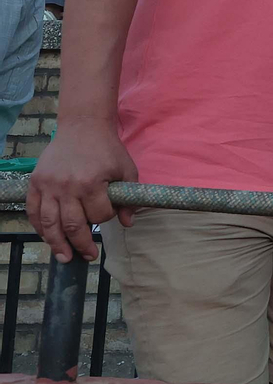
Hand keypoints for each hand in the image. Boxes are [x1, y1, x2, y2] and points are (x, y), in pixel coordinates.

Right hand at [26, 122, 139, 262]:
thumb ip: (129, 198)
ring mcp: (48, 185)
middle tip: (88, 256)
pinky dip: (39, 227)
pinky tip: (47, 237)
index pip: (98, 215)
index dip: (106, 219)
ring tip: (64, 257)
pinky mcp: (36, 182)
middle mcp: (67, 187)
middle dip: (81, 244)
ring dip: (56, 243)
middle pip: (72, 225)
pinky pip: (33, 211)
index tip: (110, 215)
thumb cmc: (107, 149)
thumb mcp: (126, 170)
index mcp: (91, 183)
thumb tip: (128, 223)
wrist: (82, 127)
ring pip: (50, 223)